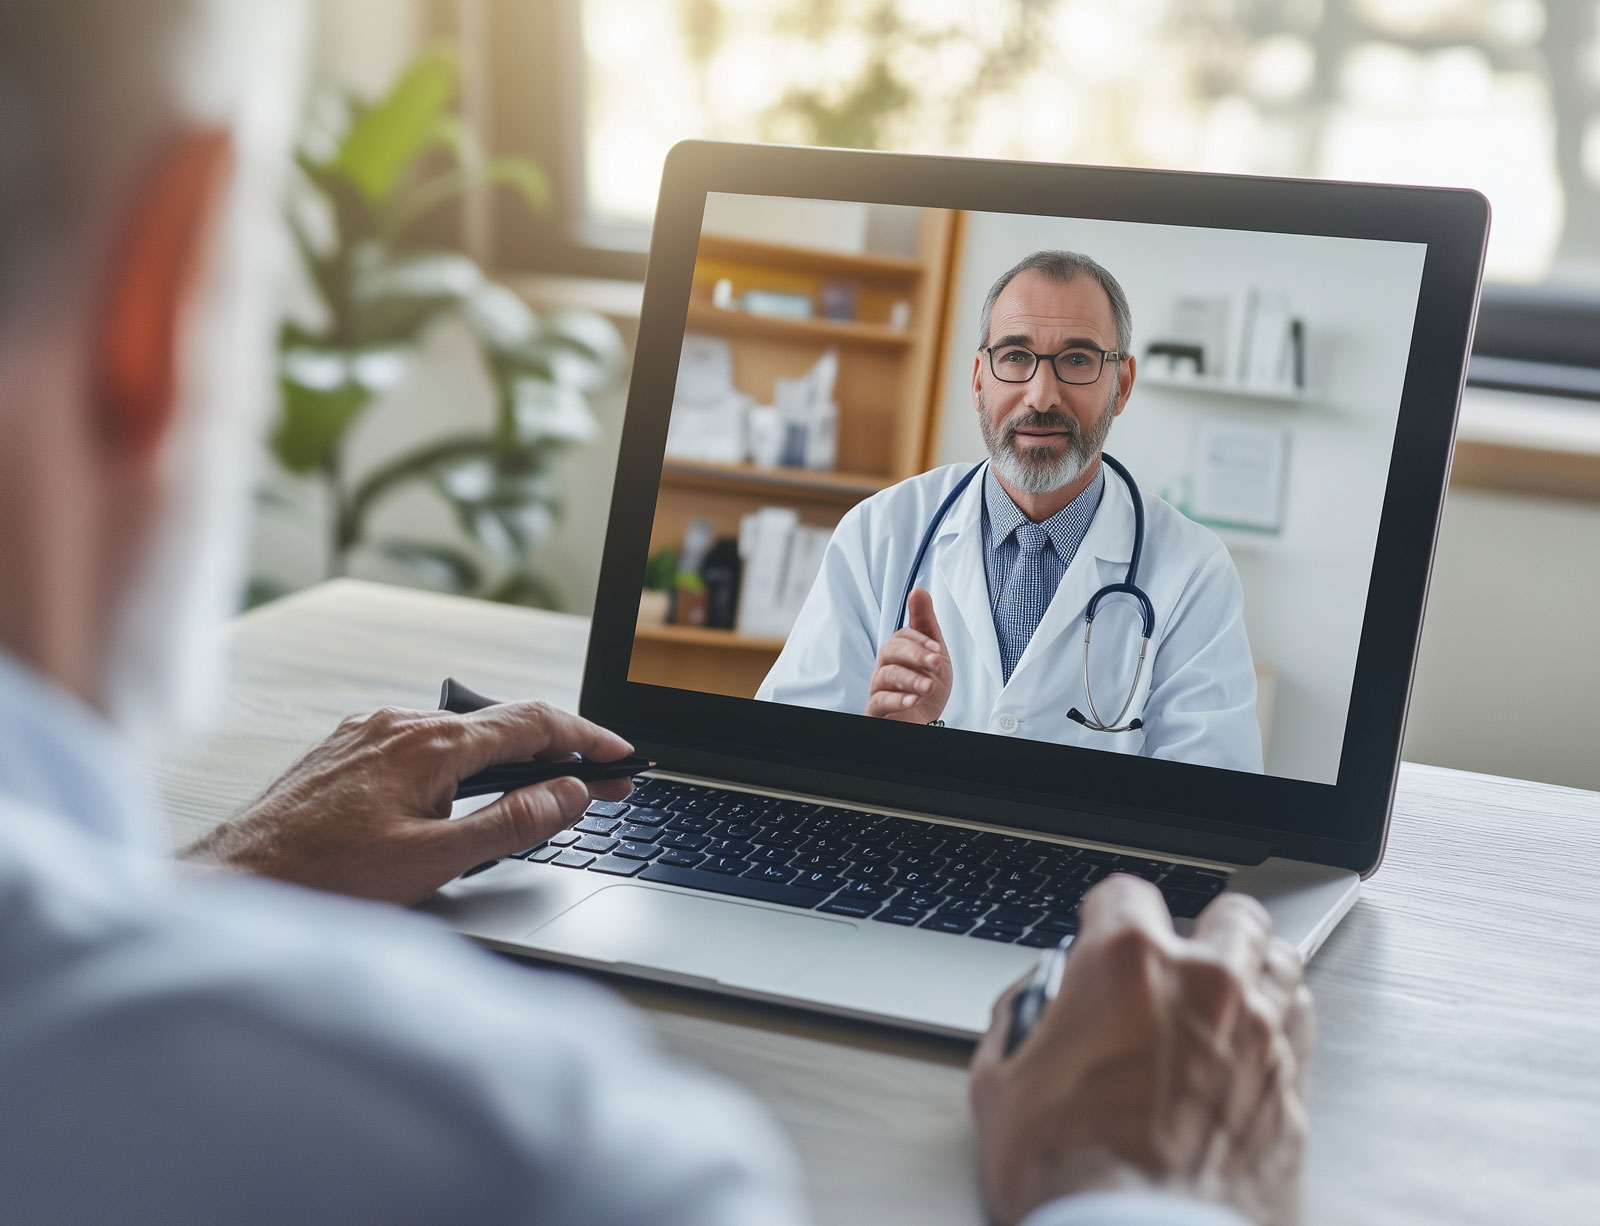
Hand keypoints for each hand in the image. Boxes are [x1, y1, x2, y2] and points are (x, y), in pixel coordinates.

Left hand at [181, 701, 634, 905]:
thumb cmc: (318, 881)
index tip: (626, 759)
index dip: (589, 739)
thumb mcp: (433, 861)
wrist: (228, 886)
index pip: (534, 722)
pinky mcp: (347, 751)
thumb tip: (568, 793)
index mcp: (430, 743)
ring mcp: (370, 733)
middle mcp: (400, 724)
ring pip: (462, 734)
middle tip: (601, 782)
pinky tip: (472, 791)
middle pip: (502, 724)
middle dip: (559, 751)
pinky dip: (468, 762)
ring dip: (512, 758)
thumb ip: (511, 825)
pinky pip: (426, 744)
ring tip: (547, 790)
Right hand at [865, 587, 952, 722]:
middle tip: (935, 664)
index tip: (937, 651)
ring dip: (910, 679)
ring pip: (886, 676)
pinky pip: (879, 701)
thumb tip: (918, 591)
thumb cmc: (928, 686)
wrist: (927, 720)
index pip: (901, 637)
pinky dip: (897, 699)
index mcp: (898, 653)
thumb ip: (925, 621)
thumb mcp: (934, 652)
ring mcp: (880, 689)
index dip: (919, 641)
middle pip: (890, 652)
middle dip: (915, 656)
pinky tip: (913, 699)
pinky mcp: (877, 710)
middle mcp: (885, 668)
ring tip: (928, 686)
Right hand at [969, 876, 1312, 1225]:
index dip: (1106, 915)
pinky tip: (1253, 1040)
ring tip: (1228, 990)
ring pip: (1281, 960)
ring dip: (1253, 968)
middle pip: (1230, 913)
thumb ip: (1020, 1021)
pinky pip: (1301, 1026)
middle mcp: (1204, 982)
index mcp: (1126, 963)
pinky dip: (1279, 1022)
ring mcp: (1259, 1033)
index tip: (1101, 933)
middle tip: (1179, 956)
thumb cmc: (1069, 1174)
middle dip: (1203, 927)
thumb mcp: (1001, 1085)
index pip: (1125, 893)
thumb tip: (1036, 1005)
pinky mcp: (1292, 1087)